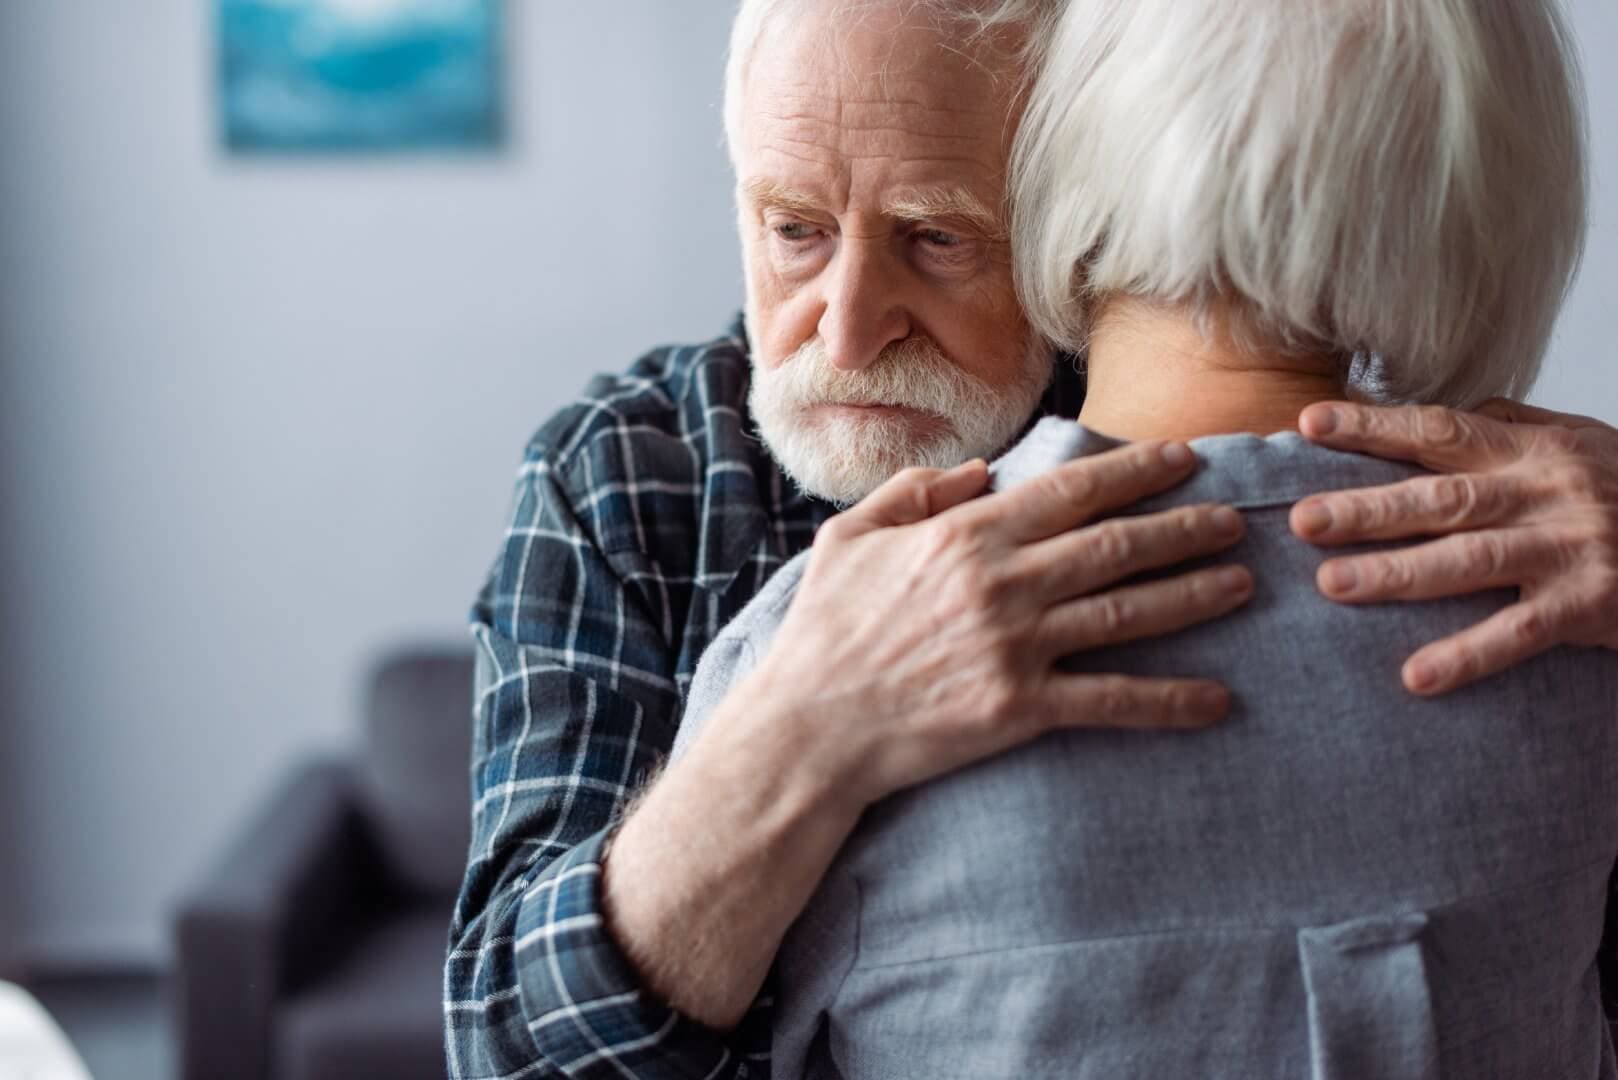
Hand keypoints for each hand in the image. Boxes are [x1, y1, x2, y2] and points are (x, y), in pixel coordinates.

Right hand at [740, 441, 1253, 810]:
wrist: (809, 727)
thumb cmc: (823, 630)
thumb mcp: (848, 538)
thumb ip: (913, 493)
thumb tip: (975, 471)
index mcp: (965, 536)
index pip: (1071, 490)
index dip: (1135, 470)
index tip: (1182, 459)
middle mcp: (1001, 583)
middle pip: (1115, 544)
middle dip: (1184, 527)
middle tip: (1235, 520)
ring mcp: (1015, 646)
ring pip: (1126, 612)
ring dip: (1192, 595)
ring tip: (1241, 583)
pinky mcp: (1019, 709)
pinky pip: (1110, 701)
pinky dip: (1168, 701)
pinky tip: (1216, 699)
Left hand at [1290, 400, 1617, 695]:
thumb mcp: (1583, 442)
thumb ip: (1513, 426)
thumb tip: (1444, 409)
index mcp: (1535, 450)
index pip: (1441, 430)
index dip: (1374, 427)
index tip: (1309, 425)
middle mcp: (1548, 493)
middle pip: (1443, 498)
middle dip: (1367, 508)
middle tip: (1299, 520)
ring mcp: (1571, 549)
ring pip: (1471, 561)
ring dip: (1398, 574)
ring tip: (1333, 586)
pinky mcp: (1592, 605)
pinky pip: (1521, 634)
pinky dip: (1468, 655)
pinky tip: (1417, 676)